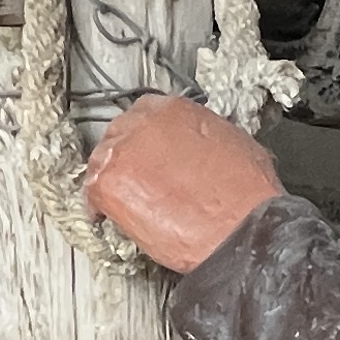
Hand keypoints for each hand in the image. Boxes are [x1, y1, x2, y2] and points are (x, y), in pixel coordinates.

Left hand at [84, 94, 283, 272]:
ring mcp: (123, 152)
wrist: (242, 230)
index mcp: (174, 108)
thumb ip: (203, 139)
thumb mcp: (234, 144)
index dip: (145, 140)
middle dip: (127, 159)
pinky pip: (92, 194)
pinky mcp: (109, 184)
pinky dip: (99, 208)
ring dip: (113, 181)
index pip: (144, 114)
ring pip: (102, 162)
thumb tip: (196, 150)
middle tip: (136, 182)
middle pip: (118, 135)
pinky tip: (109, 218)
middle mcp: (143, 122)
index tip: (147, 155)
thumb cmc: (247, 196)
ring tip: (124, 203)